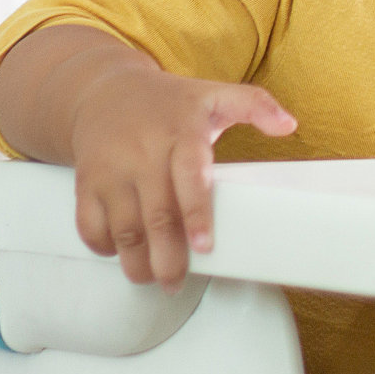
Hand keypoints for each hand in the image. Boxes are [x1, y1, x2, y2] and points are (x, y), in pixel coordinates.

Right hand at [69, 69, 296, 292]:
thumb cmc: (169, 102)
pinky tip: (121, 255)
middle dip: (167, 256)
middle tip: (176, 282)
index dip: (197, 214)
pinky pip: (89, 223)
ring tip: (152, 279)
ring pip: (122, 227)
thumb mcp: (215, 94)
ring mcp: (110, 171)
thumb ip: (256, 105)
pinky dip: (102, 246)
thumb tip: (289, 125)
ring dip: (135, 260)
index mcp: (180, 133)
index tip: (205, 246)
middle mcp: (142, 154)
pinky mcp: (85, 182)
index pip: (189, 177)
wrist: (104, 91)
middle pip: (155, 215)